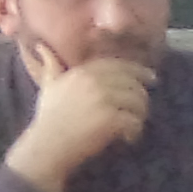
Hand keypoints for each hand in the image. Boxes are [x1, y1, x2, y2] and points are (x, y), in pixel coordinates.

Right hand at [5, 48, 153, 191]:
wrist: (47, 145)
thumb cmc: (49, 117)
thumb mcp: (48, 86)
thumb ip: (51, 65)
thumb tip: (42, 46)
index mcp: (83, 72)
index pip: (119, 65)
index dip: (138, 70)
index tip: (151, 77)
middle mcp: (94, 82)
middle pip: (133, 83)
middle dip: (141, 96)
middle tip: (140, 109)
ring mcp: (104, 99)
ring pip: (138, 101)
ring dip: (140, 115)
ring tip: (133, 125)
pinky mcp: (111, 119)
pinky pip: (135, 120)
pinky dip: (135, 131)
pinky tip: (129, 138)